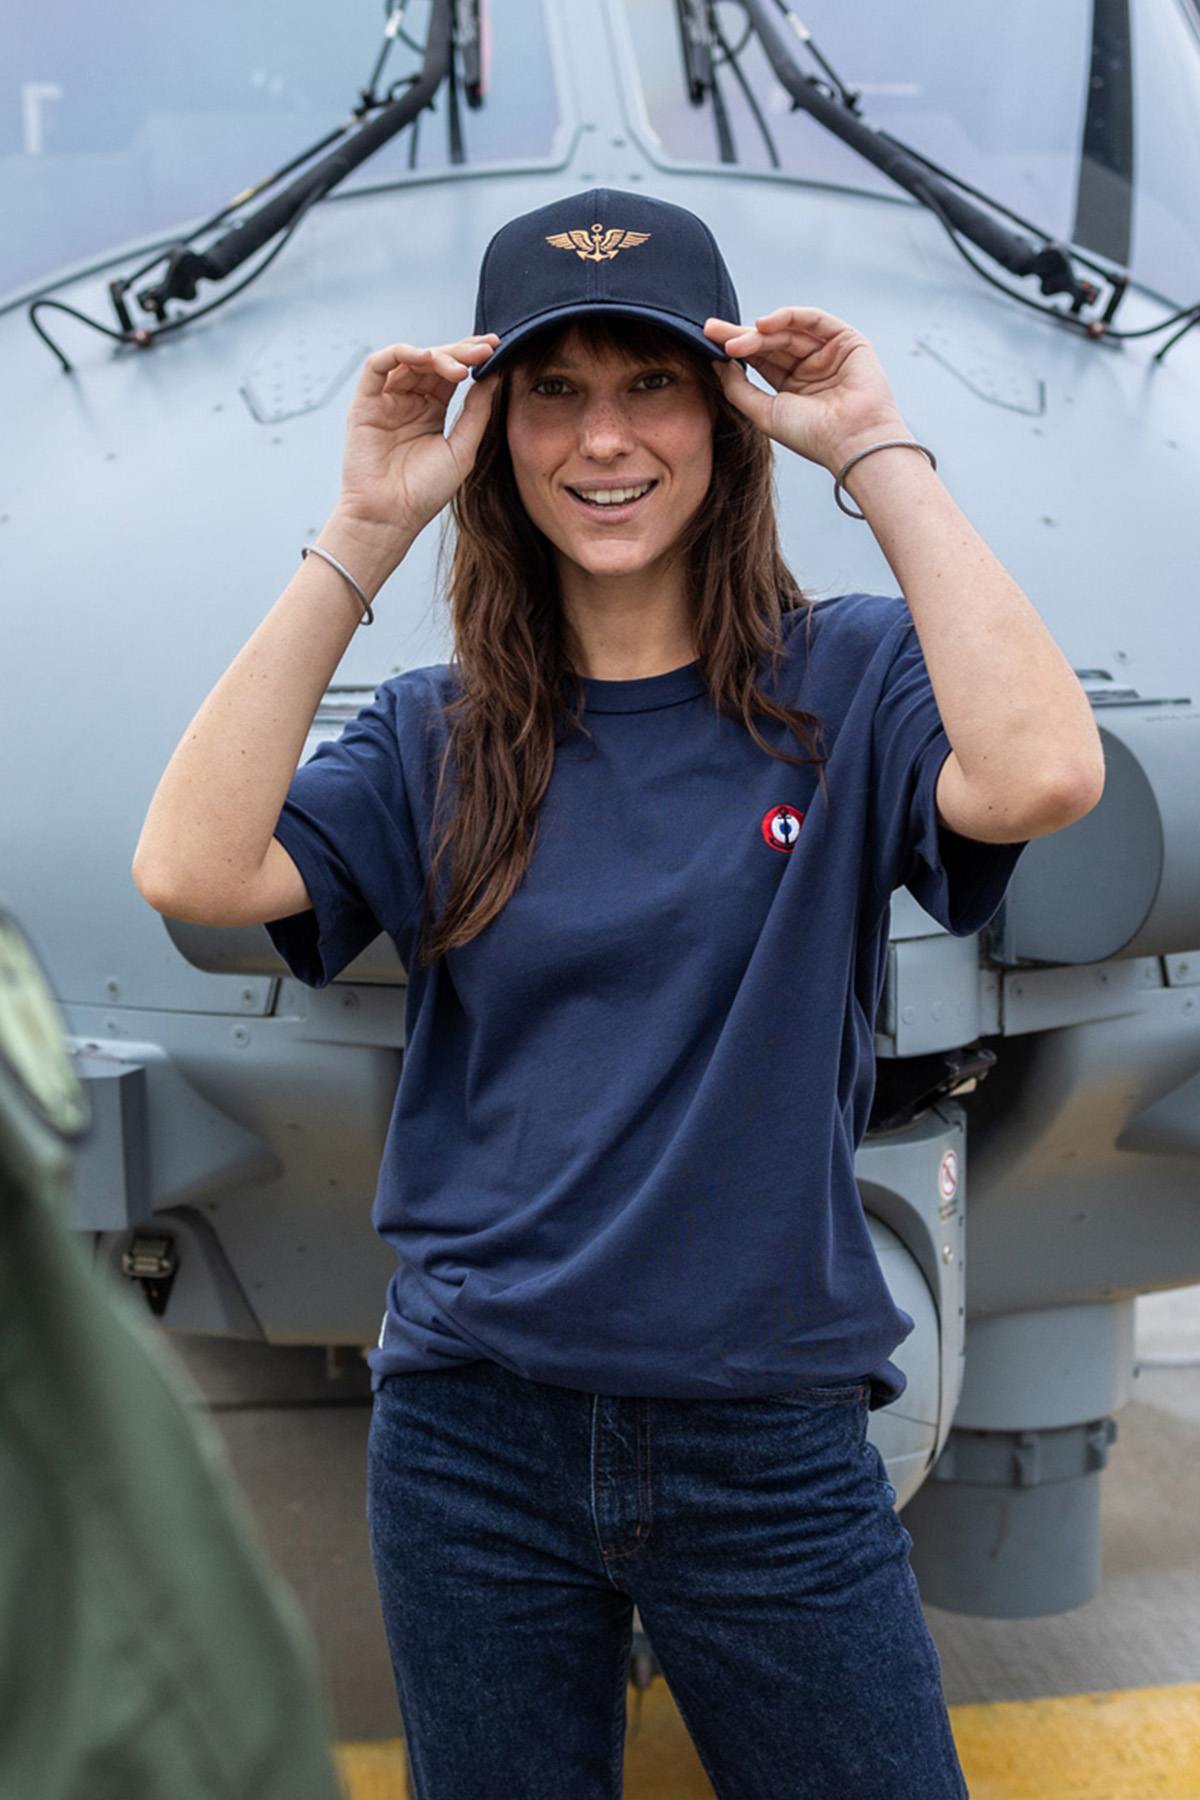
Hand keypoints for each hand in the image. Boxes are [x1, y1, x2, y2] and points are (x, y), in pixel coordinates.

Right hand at [335, 333, 501, 539]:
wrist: (391, 518)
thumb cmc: (425, 492)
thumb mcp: (462, 450)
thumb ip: (476, 412)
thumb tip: (494, 375)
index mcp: (432, 411)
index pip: (452, 374)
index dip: (473, 358)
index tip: (497, 348)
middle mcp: (409, 401)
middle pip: (433, 362)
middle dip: (460, 352)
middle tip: (484, 351)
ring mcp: (386, 400)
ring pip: (410, 359)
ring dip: (437, 355)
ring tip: (459, 366)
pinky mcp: (365, 403)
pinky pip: (377, 366)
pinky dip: (400, 353)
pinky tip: (424, 357)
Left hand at [703, 307, 910, 475]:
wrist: (851, 441)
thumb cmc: (811, 435)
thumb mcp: (764, 413)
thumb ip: (738, 388)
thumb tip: (717, 363)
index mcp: (792, 385)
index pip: (760, 359)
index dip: (735, 348)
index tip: (707, 340)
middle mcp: (810, 366)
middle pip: (771, 342)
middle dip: (741, 335)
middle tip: (712, 331)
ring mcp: (829, 352)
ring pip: (788, 331)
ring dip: (760, 331)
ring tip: (734, 339)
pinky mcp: (848, 340)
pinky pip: (814, 320)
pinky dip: (790, 317)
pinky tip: (765, 325)